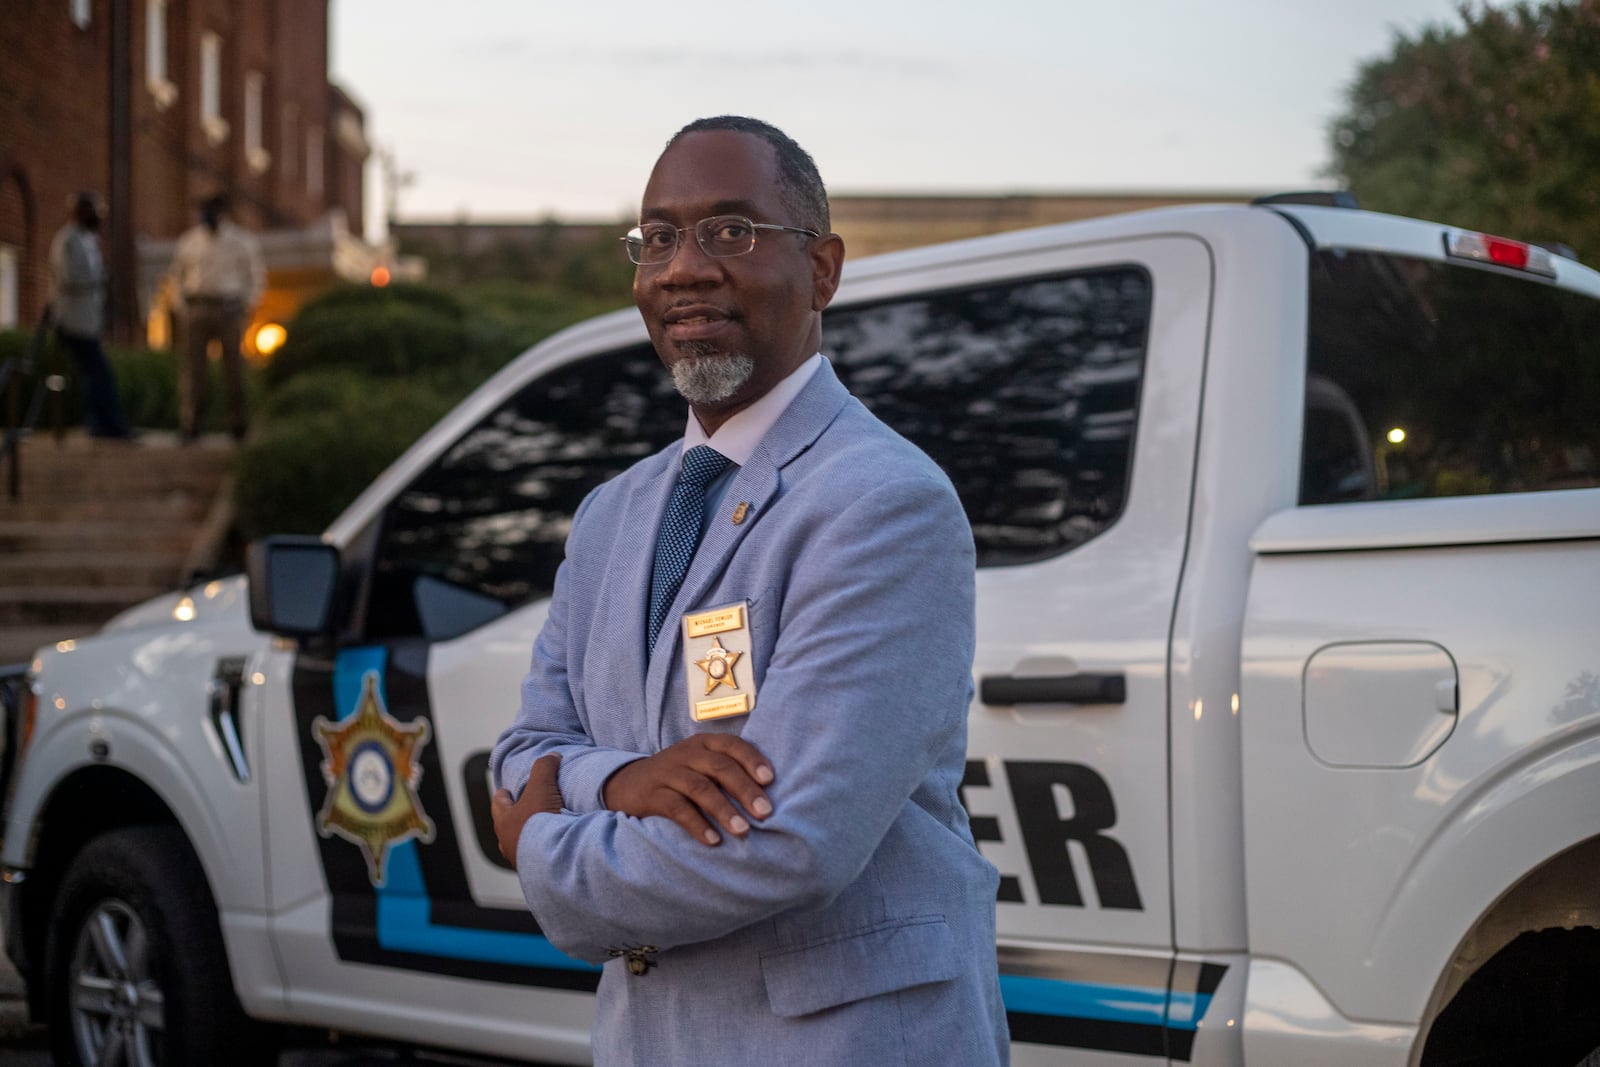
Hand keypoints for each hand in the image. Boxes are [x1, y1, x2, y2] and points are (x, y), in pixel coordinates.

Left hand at [491, 753, 562, 869]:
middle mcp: (508, 842)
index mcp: (504, 821)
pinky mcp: (536, 869)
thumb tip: (551, 757)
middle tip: (524, 810)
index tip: (505, 791)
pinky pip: (535, 857)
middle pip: (507, 826)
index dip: (503, 795)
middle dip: (515, 817)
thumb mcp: (542, 786)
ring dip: (528, 836)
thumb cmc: (540, 824)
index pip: (498, 804)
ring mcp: (520, 858)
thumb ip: (544, 768)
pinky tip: (552, 846)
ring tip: (541, 831)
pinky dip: (541, 850)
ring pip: (520, 843)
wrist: (551, 857)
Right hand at [602, 733, 774, 845]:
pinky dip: (697, 825)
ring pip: (700, 788)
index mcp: (704, 744)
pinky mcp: (652, 794)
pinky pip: (677, 809)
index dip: (752, 760)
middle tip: (765, 812)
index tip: (770, 780)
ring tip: (742, 830)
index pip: (732, 745)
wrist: (627, 784)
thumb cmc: (677, 777)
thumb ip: (726, 771)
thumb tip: (766, 796)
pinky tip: (713, 840)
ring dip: (724, 810)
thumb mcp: (699, 765)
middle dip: (745, 790)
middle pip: (720, 767)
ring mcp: (668, 773)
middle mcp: (687, 754)